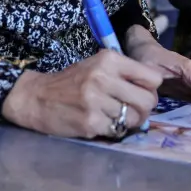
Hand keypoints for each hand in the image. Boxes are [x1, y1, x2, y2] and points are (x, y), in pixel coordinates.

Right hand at [1, 50, 162, 138]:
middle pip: (148, 100)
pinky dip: (114, 130)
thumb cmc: (71, 82)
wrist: (36, 97)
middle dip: (144, 109)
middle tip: (133, 111)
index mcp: (109, 60)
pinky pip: (117, 130)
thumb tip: (154, 88)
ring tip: (116, 118)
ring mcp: (96, 101)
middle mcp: (104, 78)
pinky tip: (102, 124)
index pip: (152, 77)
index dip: (150, 88)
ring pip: (134, 118)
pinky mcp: (90, 122)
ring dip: (129, 122)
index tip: (141, 92)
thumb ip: (124, 72)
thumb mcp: (97, 65)